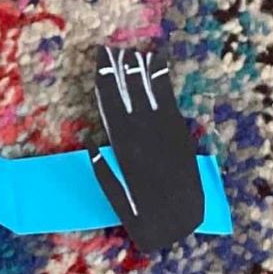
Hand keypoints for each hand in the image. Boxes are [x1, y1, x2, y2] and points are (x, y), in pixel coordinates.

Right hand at [88, 48, 206, 255]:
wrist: (184, 223)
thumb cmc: (146, 217)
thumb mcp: (119, 203)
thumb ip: (104, 175)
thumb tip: (90, 147)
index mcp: (127, 151)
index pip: (112, 109)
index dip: (106, 84)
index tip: (99, 63)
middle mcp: (146, 138)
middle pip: (130, 98)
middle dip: (120, 73)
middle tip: (110, 49)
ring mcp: (165, 136)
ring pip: (150, 97)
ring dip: (141, 75)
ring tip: (132, 53)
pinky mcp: (180, 138)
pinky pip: (170, 106)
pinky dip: (163, 87)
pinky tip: (159, 71)